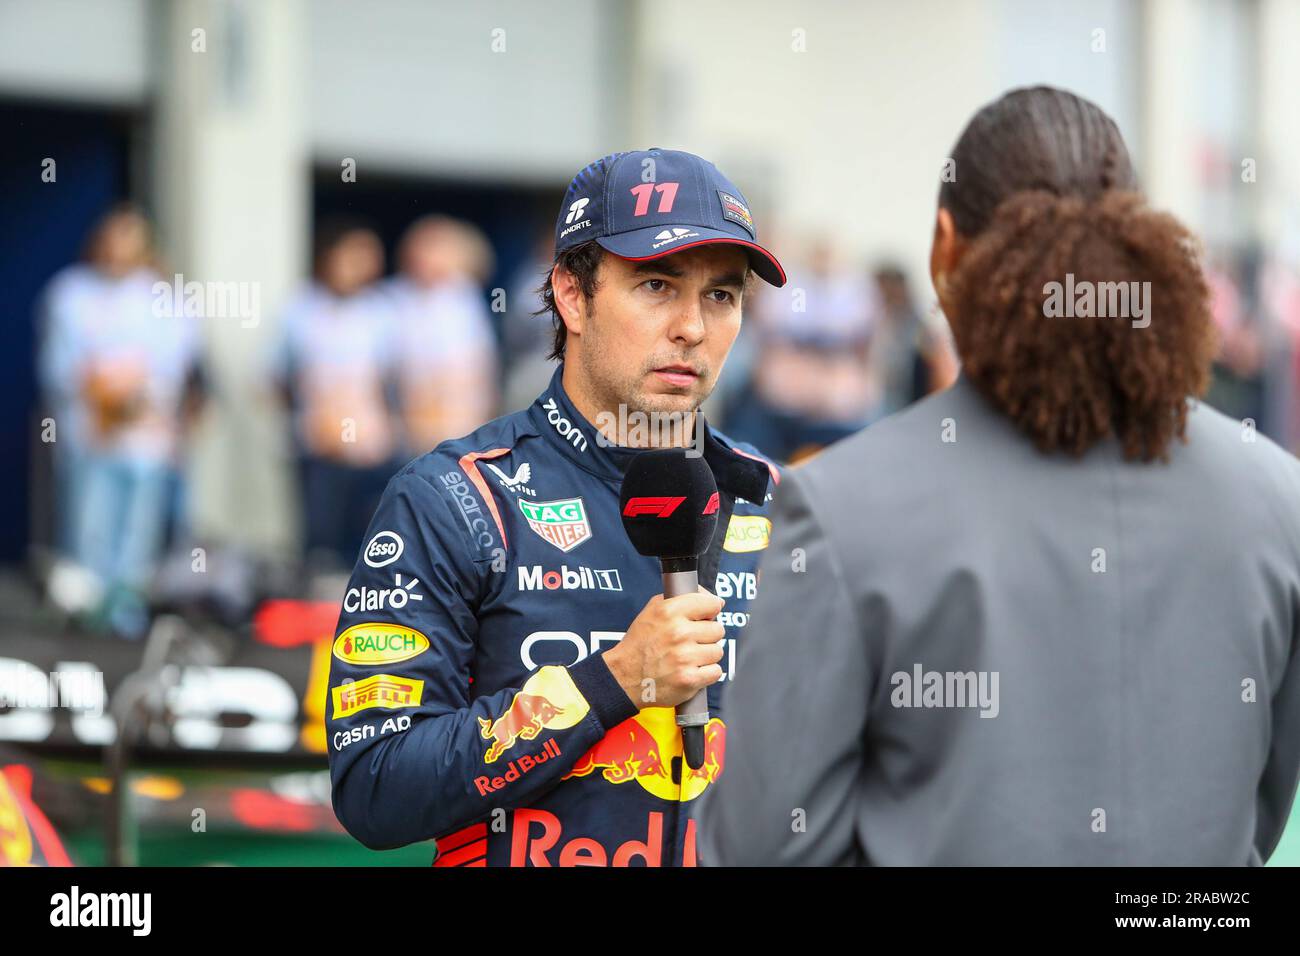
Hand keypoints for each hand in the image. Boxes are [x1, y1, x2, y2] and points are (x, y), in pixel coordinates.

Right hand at [603, 591, 725, 709]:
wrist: (623, 677)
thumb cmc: (639, 644)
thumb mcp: (652, 611)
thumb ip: (679, 599)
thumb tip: (711, 598)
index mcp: (669, 612)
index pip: (710, 603)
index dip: (711, 610)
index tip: (707, 616)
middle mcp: (678, 633)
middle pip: (717, 629)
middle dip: (707, 635)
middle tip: (691, 641)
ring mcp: (685, 657)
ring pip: (717, 651)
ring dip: (706, 655)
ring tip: (689, 657)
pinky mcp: (689, 680)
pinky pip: (716, 671)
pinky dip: (706, 673)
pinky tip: (691, 670)